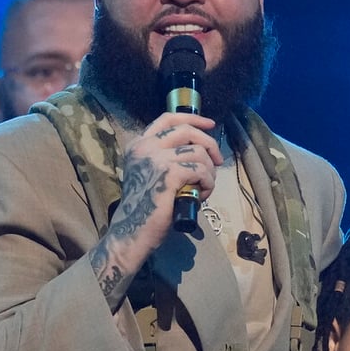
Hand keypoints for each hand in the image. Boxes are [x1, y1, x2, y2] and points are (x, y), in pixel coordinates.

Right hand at [121, 111, 220, 244]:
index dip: (193, 119)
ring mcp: (156, 159)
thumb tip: (197, 150)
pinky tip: (202, 195)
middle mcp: (145, 147)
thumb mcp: (149, 173)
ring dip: (209, 171)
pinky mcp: (169, 174)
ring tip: (204, 188)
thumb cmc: (144, 208)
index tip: (210, 125)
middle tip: (217, 161)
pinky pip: (200, 171)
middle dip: (209, 144)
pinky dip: (208, 183)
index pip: (169, 118)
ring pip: (198, 153)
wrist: (132, 232)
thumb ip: (164, 157)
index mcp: (138, 144)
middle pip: (187, 131)